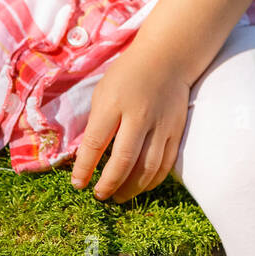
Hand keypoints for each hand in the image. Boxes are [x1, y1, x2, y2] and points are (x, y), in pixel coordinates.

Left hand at [70, 44, 191, 202]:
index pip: (96, 142)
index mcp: (114, 103)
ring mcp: (161, 124)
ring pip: (147, 168)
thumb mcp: (103, 92)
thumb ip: (97, 123)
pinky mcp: (176, 131)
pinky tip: (140, 186)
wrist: (167, 58)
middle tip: (99, 195)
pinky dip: (151, 181)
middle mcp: (139, 115)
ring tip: (118, 197)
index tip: (77, 184)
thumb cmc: (128, 75)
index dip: (84, 168)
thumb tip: (88, 157)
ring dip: (130, 188)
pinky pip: (165, 165)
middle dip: (108, 184)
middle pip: (123, 160)